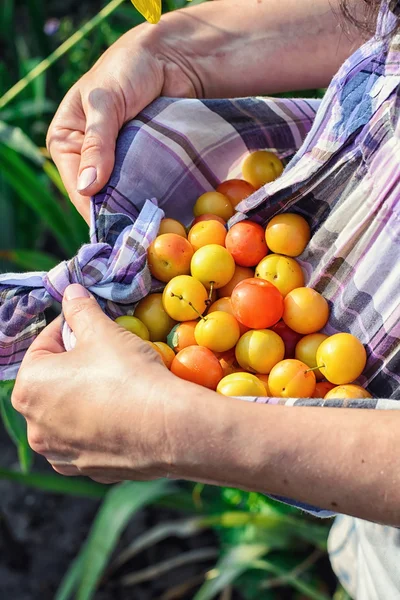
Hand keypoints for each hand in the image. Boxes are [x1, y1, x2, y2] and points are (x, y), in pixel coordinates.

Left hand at [11, 284, 175, 483]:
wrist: (167, 429)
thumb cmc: (127, 374)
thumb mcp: (103, 331)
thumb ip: (81, 309)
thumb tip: (71, 292)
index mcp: (29, 387)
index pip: (43, 345)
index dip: (69, 328)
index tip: (92, 323)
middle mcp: (35, 426)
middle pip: (55, 381)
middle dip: (77, 363)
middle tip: (107, 352)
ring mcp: (60, 454)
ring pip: (70, 412)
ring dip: (87, 395)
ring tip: (119, 383)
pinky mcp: (87, 470)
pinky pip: (89, 438)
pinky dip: (101, 424)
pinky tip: (125, 412)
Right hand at [46, 18, 200, 221]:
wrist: (171, 58)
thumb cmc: (127, 70)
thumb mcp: (105, 102)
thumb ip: (97, 143)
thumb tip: (88, 188)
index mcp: (68, 140)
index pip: (77, 186)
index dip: (94, 209)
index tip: (116, 228)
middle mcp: (91, 157)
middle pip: (101, 197)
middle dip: (118, 213)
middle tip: (138, 234)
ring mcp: (119, 163)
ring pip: (124, 196)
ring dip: (137, 209)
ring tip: (152, 228)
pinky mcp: (144, 163)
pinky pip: (146, 187)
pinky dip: (154, 198)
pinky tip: (165, 213)